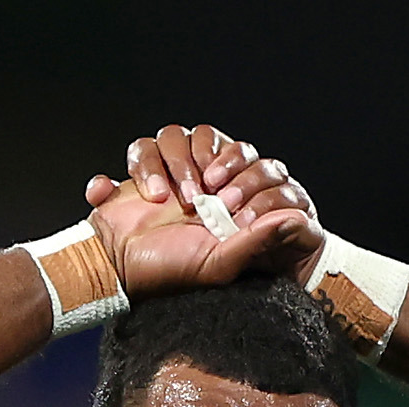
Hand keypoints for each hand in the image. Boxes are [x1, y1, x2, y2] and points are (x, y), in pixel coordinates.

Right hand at [81, 123, 319, 296]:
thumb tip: (294, 219)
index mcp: (222, 200)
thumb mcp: (219, 262)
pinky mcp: (139, 169)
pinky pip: (141, 147)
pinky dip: (135, 170)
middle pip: (206, 139)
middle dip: (194, 169)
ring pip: (171, 136)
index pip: (241, 162)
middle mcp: (198, 181)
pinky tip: (137, 196)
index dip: (232, 174)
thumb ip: (257, 239)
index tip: (222, 203)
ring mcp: (168, 171)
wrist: (114, 268)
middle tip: (190, 200)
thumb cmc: (166, 269)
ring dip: (162, 168)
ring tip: (159, 201)